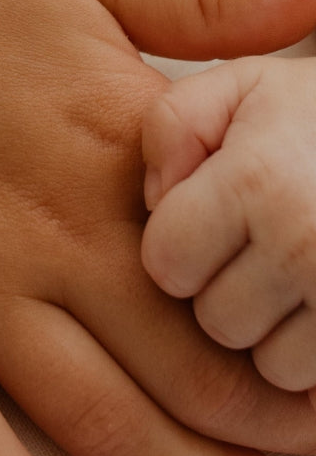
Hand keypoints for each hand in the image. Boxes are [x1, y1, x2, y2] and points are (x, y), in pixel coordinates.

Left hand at [143, 55, 315, 395]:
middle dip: (230, 290)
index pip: (165, 265)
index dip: (179, 244)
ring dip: (282, 332)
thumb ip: (173, 125)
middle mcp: (308, 245)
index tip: (210, 221)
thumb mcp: (244, 88)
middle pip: (216, 322)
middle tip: (267, 244)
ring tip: (305, 271)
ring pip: (273, 367)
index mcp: (258, 180)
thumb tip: (155, 200)